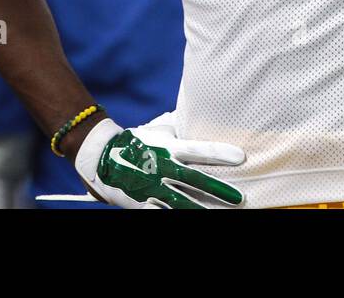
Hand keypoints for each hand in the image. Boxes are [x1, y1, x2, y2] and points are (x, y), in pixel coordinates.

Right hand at [74, 113, 246, 208]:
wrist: (101, 156)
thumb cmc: (137, 140)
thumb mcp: (160, 130)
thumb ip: (181, 132)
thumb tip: (203, 126)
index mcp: (168, 147)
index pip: (200, 150)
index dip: (221, 153)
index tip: (242, 157)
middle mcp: (162, 168)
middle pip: (196, 181)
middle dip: (219, 190)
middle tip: (241, 198)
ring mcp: (152, 187)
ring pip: (182, 202)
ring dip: (202, 209)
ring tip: (222, 215)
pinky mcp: (142, 203)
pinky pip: (162, 212)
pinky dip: (177, 215)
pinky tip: (194, 218)